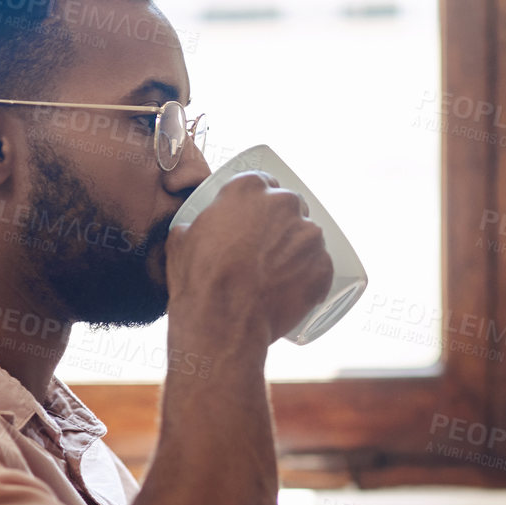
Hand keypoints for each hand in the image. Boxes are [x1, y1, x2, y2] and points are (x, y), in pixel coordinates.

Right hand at [164, 171, 333, 345]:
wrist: (223, 320)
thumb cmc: (200, 280)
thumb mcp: (181, 240)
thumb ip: (195, 225)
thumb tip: (193, 230)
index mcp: (249, 189)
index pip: (262, 184)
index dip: (258, 204)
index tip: (255, 220)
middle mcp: (284, 204)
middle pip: (290, 207)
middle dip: (280, 225)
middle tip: (265, 250)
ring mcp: (308, 235)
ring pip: (307, 237)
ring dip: (296, 251)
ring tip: (277, 276)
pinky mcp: (324, 266)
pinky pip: (320, 267)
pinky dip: (309, 278)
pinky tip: (291, 292)